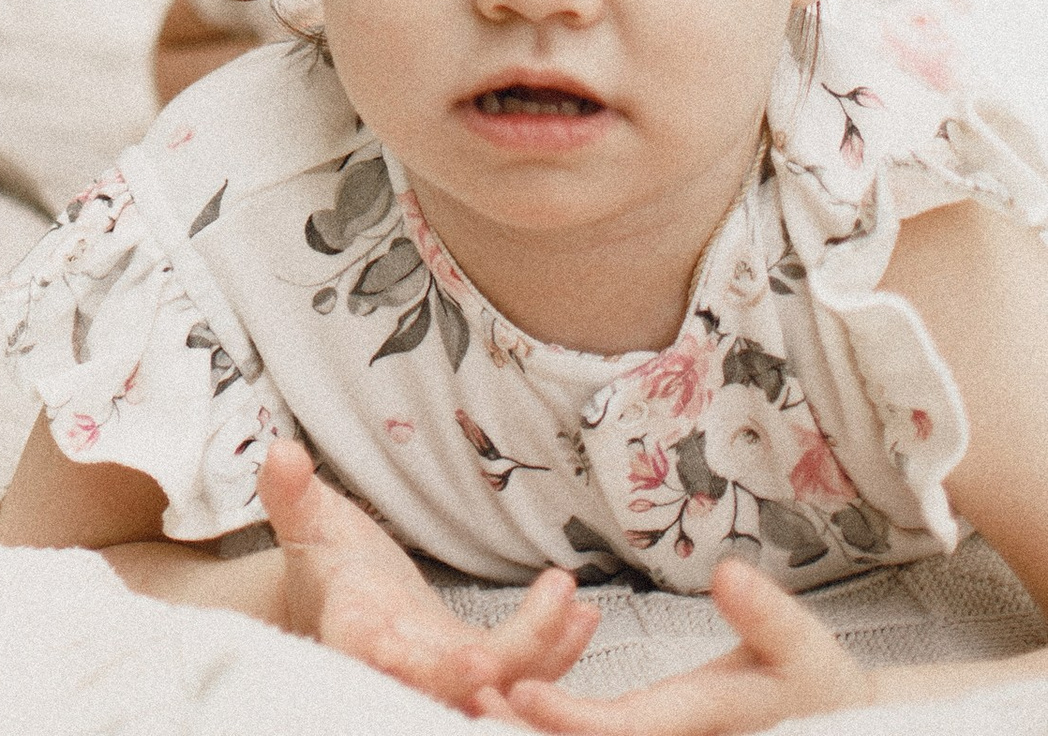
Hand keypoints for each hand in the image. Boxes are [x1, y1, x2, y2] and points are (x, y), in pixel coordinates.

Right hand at [260, 439, 594, 712]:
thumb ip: (293, 494)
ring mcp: (441, 672)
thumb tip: (280, 453)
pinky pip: (519, 668)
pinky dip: (554, 647)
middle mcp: (400, 665)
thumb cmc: (322, 559)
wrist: (339, 600)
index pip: (382, 656)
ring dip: (542, 650)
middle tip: (549, 625)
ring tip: (573, 601)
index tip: (470, 657)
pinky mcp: (472, 667)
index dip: (425, 663)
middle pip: (452, 683)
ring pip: (496, 682)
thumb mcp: (307, 522)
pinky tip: (583, 614)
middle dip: (504, 664)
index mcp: (354, 631)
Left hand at [479, 554, 869, 730]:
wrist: (832, 724)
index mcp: (697, 727)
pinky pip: (601, 732)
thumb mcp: (802, 648)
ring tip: (467, 689)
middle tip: (464, 693)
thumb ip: (767, 617)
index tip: (509, 689)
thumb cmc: (819, 686)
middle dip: (524, 731)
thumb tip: (729, 576)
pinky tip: (512, 690)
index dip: (563, 719)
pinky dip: (556, 719)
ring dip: (530, 726)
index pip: (618, 732)